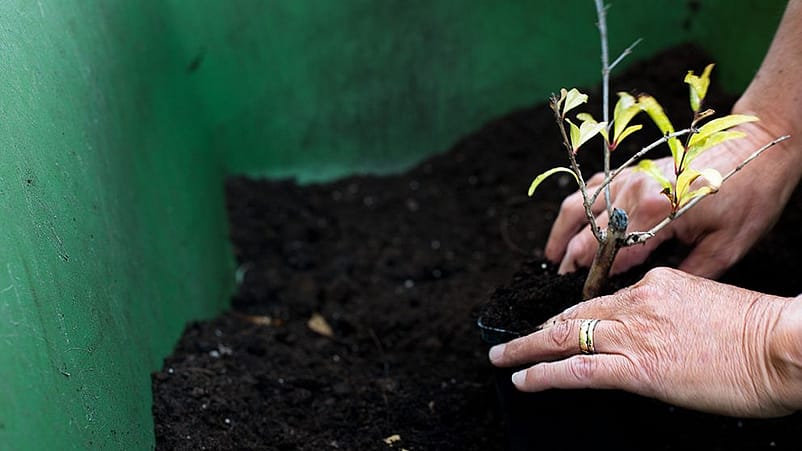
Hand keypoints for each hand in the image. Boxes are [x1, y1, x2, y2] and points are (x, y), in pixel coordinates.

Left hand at [488, 268, 801, 416]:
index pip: (601, 300)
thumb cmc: (759, 332)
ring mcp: (634, 333)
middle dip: (538, 328)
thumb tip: (653, 333)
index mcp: (656, 285)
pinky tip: (523, 378)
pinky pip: (576, 369)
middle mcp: (637, 302)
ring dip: (527, 348)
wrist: (785, 345)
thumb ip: (672, 313)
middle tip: (511, 338)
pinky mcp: (636, 367)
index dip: (570, 314)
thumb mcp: (707, 308)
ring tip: (502, 357)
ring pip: (565, 337)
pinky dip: (543, 374)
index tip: (553, 323)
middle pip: (573, 313)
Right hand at [545, 120, 798, 277]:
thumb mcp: (727, 247)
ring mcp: (628, 176)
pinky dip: (575, 209)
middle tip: (561, 289)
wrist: (756, 148)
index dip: (595, 281)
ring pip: (579, 208)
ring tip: (552, 259)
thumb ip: (687, 274)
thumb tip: (653, 296)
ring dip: (562, 235)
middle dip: (571, 264)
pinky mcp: (631, 168)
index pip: (612, 256)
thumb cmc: (748, 198)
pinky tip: (571, 226)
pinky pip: (591, 189)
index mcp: (657, 213)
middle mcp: (634, 192)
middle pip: (588, 235)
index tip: (584, 302)